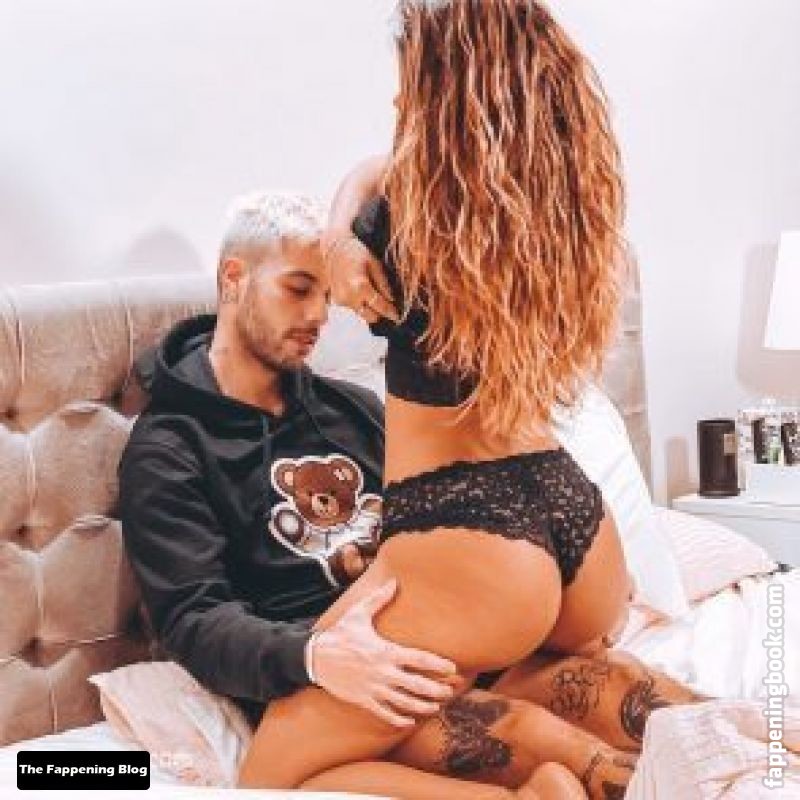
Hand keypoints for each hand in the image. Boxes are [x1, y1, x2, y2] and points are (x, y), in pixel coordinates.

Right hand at [310, 579, 457, 726]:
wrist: (314, 657)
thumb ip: (378, 599)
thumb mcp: (358, 613)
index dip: (438, 665)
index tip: (452, 669)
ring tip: (435, 707)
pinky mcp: (363, 700)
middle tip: (450, 691)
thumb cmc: (339, 634)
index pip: (419, 659)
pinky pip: (384, 713)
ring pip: (403, 702)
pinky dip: (398, 719)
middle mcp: (382, 672)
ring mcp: (373, 688)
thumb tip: (393, 582)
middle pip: (416, 685)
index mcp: (385, 651)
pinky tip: (409, 721)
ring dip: (422, 706)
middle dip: (436, 690)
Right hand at [322, 230, 399, 323]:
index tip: (397, 316)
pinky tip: (360, 290)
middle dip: (380, 312)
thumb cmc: (354, 252)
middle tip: (386, 304)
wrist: (331, 250)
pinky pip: (354, 308)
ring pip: (362, 314)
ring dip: (369, 308)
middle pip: (371, 317)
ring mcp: (341, 300)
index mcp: (360, 286)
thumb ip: (383, 283)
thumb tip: (392, 299)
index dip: (390, 312)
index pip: (379, 306)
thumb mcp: (374, 263)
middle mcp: (349, 297)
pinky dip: (360, 303)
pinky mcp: (337, 301)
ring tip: (371, 293)